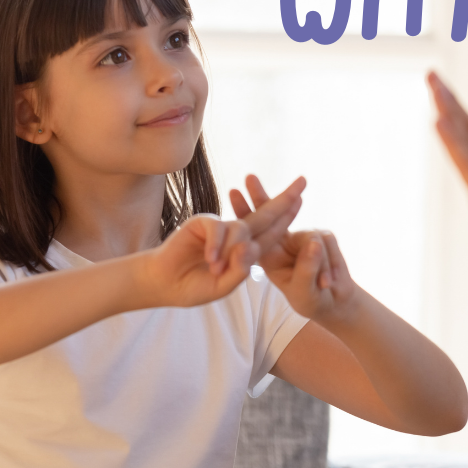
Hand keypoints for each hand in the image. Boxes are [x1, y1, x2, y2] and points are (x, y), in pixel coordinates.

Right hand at [139, 176, 305, 307]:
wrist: (164, 284)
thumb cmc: (194, 286)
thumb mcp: (223, 285)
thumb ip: (239, 270)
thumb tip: (250, 248)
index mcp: (246, 249)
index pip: (272, 232)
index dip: (287, 216)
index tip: (302, 199)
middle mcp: (237, 235)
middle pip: (266, 215)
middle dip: (285, 199)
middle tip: (303, 181)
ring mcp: (221, 227)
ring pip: (241, 229)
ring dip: (233, 250)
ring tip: (216, 268)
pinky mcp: (203, 223)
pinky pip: (219, 228)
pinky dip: (217, 244)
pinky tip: (210, 259)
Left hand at [230, 176, 358, 322]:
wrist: (334, 300)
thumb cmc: (311, 298)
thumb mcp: (304, 290)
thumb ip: (306, 268)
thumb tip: (313, 242)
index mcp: (270, 254)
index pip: (255, 230)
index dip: (245, 211)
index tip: (233, 192)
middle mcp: (284, 240)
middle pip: (270, 214)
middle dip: (260, 195)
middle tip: (248, 177)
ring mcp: (304, 236)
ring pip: (311, 238)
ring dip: (319, 266)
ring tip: (323, 285)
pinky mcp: (323, 236)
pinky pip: (326, 243)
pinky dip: (330, 267)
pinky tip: (329, 283)